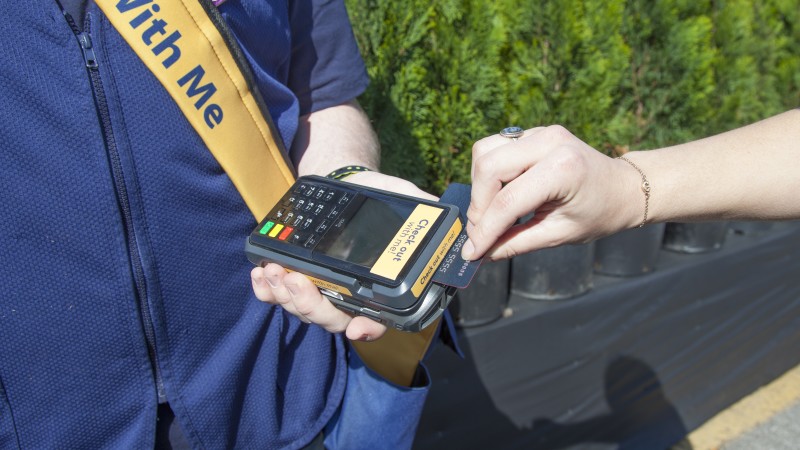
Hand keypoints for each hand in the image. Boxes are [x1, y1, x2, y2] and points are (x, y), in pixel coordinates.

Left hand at [251, 171, 436, 340]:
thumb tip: (445, 215)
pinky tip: (260, 275)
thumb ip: (421, 208)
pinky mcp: (296, 277)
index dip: (368, 328)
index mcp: (379, 285)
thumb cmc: (377, 193)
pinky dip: (267, 291)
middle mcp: (350, 295)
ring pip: (303, 310)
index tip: (356, 328)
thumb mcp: (401, 195)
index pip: (378, 318)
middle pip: (332, 319)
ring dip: (285, 296)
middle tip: (296, 281)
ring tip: (274, 271)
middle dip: (311, 306)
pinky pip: (279, 295)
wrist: (346, 181)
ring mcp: (321, 289)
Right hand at [462, 125, 641, 260]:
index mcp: (563, 168)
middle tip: (481, 232)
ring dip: (479, 186)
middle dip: (478, 205)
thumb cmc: (600, 213)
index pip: (507, 200)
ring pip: (485, 152)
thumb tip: (480, 253)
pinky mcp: (532, 132)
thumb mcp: (559, 235)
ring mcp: (540, 132)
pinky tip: (500, 193)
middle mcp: (549, 142)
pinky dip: (488, 173)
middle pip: (488, 168)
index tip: (472, 251)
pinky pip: (494, 147)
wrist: (625, 188)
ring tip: (491, 212)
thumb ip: (515, 243)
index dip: (485, 229)